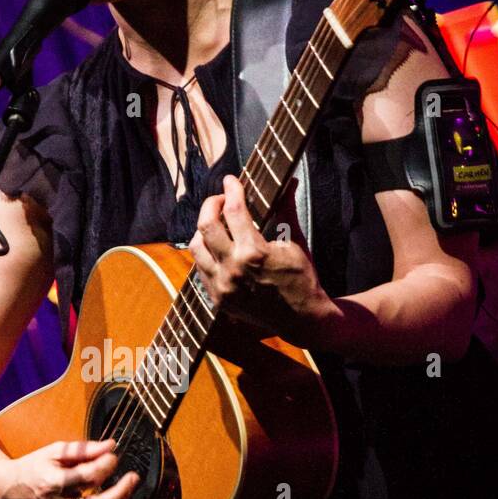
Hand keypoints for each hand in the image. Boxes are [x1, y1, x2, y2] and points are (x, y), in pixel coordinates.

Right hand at [0, 439, 154, 498]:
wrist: (6, 493)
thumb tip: (112, 445)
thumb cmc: (32, 467)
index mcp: (51, 482)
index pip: (84, 477)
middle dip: (119, 495)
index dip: (104, 466)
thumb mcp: (52, 451)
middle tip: (134, 478)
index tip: (115, 457)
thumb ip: (82, 449)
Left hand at [189, 175, 337, 345]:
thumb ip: (286, 210)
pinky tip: (219, 247)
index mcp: (254, 253)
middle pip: (205, 225)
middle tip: (221, 199)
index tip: (231, 179)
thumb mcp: (295, 242)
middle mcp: (233, 270)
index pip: (233, 210)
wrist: (301, 319)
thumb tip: (291, 181)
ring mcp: (222, 287)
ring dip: (204, 229)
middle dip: (211, 204)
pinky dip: (206, 253)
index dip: (231, 189)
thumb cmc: (302, 278)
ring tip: (218, 223)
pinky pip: (200, 268)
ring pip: (196, 247)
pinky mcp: (218, 299)